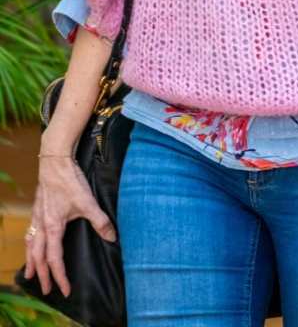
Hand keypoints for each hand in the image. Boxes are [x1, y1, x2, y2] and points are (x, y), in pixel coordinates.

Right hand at [23, 153, 115, 296]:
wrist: (55, 162)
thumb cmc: (70, 182)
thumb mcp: (88, 202)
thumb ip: (100, 221)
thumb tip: (112, 237)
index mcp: (52, 228)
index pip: (55, 259)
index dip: (60, 276)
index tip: (65, 289)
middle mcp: (41, 226)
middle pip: (38, 258)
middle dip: (42, 275)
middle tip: (45, 289)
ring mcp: (37, 218)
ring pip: (31, 246)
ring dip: (31, 262)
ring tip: (30, 273)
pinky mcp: (38, 210)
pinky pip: (30, 234)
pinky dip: (30, 245)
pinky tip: (32, 245)